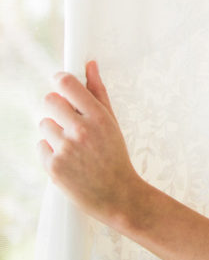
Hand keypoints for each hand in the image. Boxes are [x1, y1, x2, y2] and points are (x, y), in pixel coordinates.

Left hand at [38, 61, 146, 229]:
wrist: (116, 194)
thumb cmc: (115, 155)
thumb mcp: (112, 122)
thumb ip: (98, 92)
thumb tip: (90, 64)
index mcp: (98, 117)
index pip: (67, 85)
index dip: (61, 79)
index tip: (61, 81)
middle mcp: (80, 130)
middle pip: (49, 101)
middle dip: (55, 106)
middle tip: (67, 118)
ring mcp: (65, 149)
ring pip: (44, 124)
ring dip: (54, 131)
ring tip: (72, 145)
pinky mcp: (52, 166)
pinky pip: (41, 146)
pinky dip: (51, 151)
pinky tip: (68, 160)